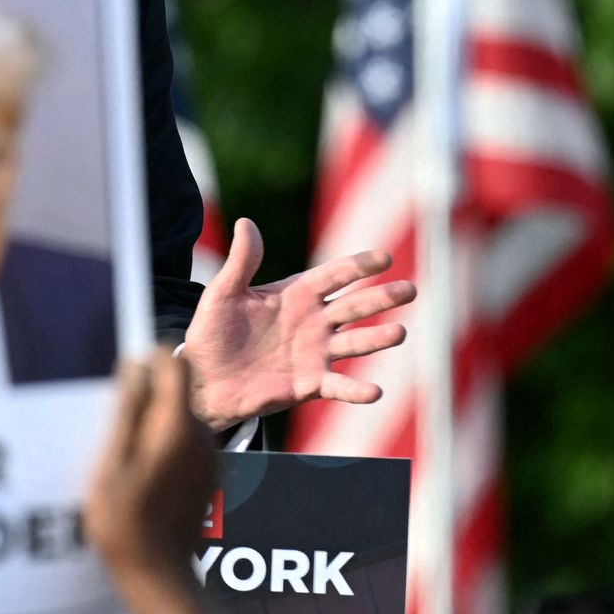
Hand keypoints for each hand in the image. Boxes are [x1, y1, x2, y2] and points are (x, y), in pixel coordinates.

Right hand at [85, 349, 213, 613]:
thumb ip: (126, 411)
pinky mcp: (210, 475)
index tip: (122, 376)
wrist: (158, 575)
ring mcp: (211, 457)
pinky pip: (188, 440)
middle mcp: (203, 436)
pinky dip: (165, 442)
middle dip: (146, 395)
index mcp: (178, 427)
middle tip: (113, 422)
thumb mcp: (111, 463)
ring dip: (154, 421)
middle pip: (177, 390)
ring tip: (124, 452)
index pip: (175, 363)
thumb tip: (134, 365)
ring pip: (181, 416)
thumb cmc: (125, 522)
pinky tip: (142, 471)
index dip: (148, 359)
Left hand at [181, 218, 415, 430]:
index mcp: (295, 295)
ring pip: (354, 343)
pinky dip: (357, 390)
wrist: (203, 378)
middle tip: (410, 289)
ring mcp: (314, 353)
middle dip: (381, 297)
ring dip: (377, 338)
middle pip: (353, 306)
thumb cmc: (212, 332)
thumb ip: (241, 262)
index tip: (384, 257)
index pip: (333, 275)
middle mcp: (312, 322)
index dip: (358, 266)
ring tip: (400, 332)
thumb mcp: (223, 293)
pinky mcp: (308, 384)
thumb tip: (247, 222)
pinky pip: (338, 386)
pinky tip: (374, 391)